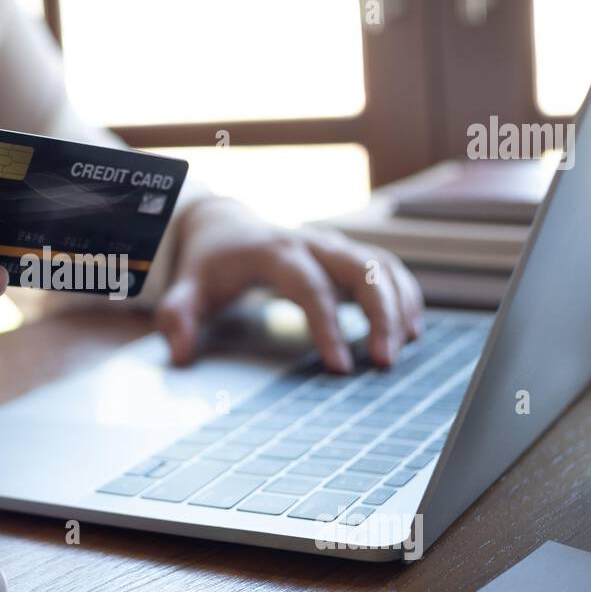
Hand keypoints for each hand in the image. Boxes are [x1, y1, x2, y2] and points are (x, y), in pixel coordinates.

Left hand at [156, 198, 423, 372]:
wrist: (226, 225)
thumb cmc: (211, 264)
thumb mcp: (188, 288)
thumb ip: (179, 317)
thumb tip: (180, 355)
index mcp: (275, 251)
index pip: (309, 286)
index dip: (327, 325)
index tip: (340, 367)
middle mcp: (312, 243)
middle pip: (361, 267)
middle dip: (381, 313)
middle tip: (385, 361)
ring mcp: (334, 245)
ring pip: (382, 265)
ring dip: (400, 304)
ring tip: (402, 349)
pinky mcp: (347, 254)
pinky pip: (387, 267)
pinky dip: (404, 295)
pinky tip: (410, 330)